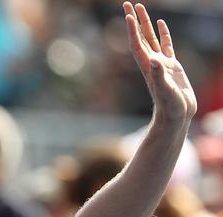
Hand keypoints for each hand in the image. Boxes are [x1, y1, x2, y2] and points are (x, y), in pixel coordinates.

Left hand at [123, 1, 196, 122]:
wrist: (176, 116)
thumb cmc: (170, 107)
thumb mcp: (165, 91)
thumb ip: (159, 76)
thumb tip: (154, 61)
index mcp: (148, 66)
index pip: (137, 43)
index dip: (132, 29)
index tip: (128, 14)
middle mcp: (151, 62)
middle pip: (140, 36)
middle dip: (134, 20)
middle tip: (127, 3)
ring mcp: (161, 63)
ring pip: (152, 38)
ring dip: (146, 23)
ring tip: (141, 8)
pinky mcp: (172, 66)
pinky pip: (166, 45)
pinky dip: (163, 33)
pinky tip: (161, 23)